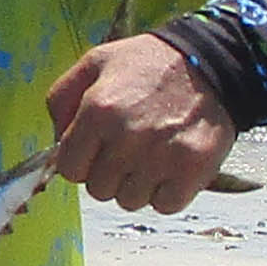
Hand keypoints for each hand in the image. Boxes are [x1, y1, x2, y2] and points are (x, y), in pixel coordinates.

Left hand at [45, 35, 236, 214]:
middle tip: (130, 148)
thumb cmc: (148, 65)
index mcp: (98, 111)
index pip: (70, 169)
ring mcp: (161, 155)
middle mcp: (128, 136)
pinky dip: (168, 192)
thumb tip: (54, 141)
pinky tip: (173, 165)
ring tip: (153, 152)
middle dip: (110, 174)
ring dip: (138, 184)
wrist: (213, 61)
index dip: (82, 162)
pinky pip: (165, 204)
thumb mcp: (95, 63)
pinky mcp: (193, 168)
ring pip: (131, 200)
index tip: (98, 150)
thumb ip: (61, 99)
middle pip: (99, 190)